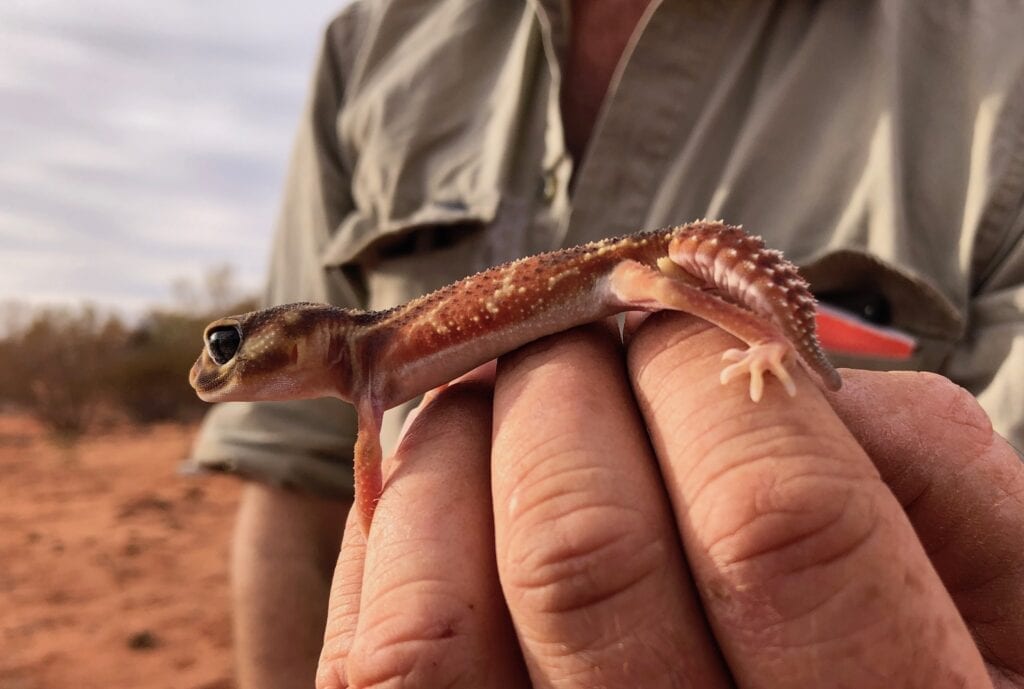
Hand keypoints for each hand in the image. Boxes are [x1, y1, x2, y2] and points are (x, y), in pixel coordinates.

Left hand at [315, 314, 1023, 687]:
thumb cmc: (919, 646)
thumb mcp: (992, 576)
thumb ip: (917, 460)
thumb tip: (750, 339)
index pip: (772, 519)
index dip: (705, 374)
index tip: (677, 313)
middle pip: (579, 549)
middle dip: (564, 384)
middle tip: (576, 334)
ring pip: (432, 626)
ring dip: (457, 447)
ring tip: (503, 398)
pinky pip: (374, 658)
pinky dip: (397, 527)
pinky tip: (452, 482)